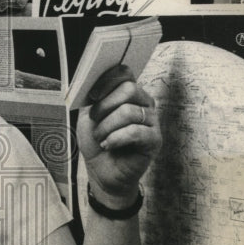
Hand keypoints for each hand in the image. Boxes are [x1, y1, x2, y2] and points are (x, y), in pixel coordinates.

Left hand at [76, 64, 161, 202]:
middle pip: (129, 89)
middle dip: (105, 105)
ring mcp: (152, 121)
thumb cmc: (98, 140)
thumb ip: (93, 97)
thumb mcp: (89, 114)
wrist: (102, 170)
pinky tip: (108, 145)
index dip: (106, 81)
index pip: (125, 73)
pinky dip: (116, 138)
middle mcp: (144, 103)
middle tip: (94, 120)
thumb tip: (91, 82)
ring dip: (106, 126)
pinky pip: (135, 132)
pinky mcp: (154, 140)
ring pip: (128, 112)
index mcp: (130, 93)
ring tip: (100, 138)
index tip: (92, 96)